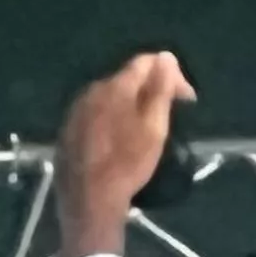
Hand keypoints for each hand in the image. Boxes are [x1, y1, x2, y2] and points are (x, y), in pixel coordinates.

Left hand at [59, 51, 192, 256]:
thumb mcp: (153, 128)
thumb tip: (166, 56)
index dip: (171, 74)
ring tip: (145, 127)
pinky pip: (96, 113)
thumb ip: (160, 90)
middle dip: (151, 90)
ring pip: (110, 96)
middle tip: (169, 113)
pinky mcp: (68, 129)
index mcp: (116, 87)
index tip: (187, 98)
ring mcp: (76, 109)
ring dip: (131, 104)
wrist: (88, 200)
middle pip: (127, 79)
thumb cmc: (127, 164)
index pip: (146, 62)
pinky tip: (120, 139)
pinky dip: (112, 118)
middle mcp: (92, 90)